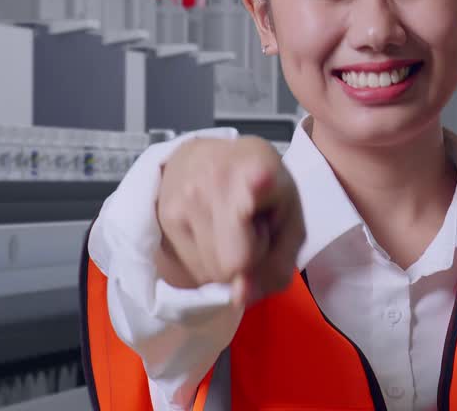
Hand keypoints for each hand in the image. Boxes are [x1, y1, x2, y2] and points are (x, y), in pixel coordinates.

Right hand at [155, 136, 305, 306]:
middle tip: (253, 229)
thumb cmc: (260, 190)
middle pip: (236, 262)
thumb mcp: (290, 218)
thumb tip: (240, 296)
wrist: (200, 159)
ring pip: (215, 272)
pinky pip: (195, 270)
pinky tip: (211, 230)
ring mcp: (186, 197)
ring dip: (228, 262)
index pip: (255, 185)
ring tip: (231, 227)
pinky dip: (209, 260)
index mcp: (260, 167)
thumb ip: (280, 263)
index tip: (260, 180)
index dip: (258, 188)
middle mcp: (217, 178)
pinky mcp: (165, 216)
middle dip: (249, 260)